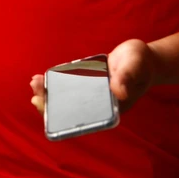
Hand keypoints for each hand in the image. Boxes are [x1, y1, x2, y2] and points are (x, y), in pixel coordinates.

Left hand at [29, 39, 157, 116]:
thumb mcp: (135, 67)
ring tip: (34, 83)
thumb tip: (119, 91)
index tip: (49, 110)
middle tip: (34, 95)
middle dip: (51, 105)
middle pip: (71, 110)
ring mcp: (92, 95)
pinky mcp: (87, 83)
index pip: (85, 118)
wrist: (144, 58)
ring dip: (49, 93)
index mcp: (110, 108)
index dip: (64, 118)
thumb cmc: (141, 63)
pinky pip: (69, 86)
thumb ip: (127, 77)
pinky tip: (41, 77)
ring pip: (67, 99)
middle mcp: (99, 104)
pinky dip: (55, 83)